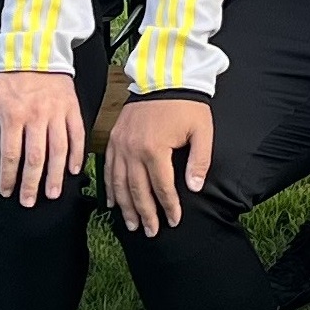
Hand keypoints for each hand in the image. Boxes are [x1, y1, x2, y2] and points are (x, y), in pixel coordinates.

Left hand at [0, 70, 89, 206]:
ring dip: (56, 175)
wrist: (34, 53)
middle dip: (32, 184)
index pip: (10, 154)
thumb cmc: (5, 79)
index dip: (8, 177)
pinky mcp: (72, 108)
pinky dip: (76, 155)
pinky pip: (77, 135)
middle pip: (36, 157)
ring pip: (58, 150)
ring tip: (53, 193)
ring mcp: (57, 112)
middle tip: (29, 201)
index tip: (7, 191)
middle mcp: (36, 115)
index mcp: (12, 114)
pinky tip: (73, 170)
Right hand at [106, 94, 213, 234]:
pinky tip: (113, 202)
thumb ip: (199, 161)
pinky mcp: (113, 138)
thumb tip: (193, 188)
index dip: (168, 207)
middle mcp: (133, 150)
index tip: (173, 221)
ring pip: (119, 183)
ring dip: (126, 206)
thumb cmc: (186, 104)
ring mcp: (120, 144)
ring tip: (131, 224)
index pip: (161, 187)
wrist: (164, 77)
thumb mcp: (202, 131)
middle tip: (150, 232)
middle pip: (137, 190)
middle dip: (145, 214)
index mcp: (155, 149)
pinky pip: (108, 168)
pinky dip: (110, 187)